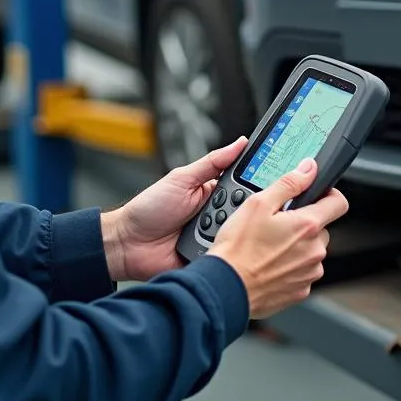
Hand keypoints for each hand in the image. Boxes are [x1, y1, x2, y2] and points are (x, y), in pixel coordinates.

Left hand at [101, 137, 247, 281]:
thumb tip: (239, 143)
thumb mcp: (182, 178)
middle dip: (242, 208)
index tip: (272, 176)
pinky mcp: (210, 257)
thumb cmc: (150, 208)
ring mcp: (215, 238)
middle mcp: (219, 215)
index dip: (257, 182)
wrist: (128, 243)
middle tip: (226, 205)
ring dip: (230, 229)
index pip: (244, 185)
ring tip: (211, 226)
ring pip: (239, 233)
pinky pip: (227, 256)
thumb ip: (212, 162)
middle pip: (246, 211)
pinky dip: (225, 251)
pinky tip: (219, 247)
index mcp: (214, 192)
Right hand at [208, 157, 348, 319]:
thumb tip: (309, 170)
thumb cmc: (238, 248)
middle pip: (321, 227)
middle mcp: (315, 251)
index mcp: (307, 226)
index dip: (328, 194)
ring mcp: (309, 272)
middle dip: (303, 222)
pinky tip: (269, 263)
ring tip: (269, 246)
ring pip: (311, 250)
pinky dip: (290, 265)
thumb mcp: (259, 203)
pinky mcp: (301, 290)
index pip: (339, 203)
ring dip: (297, 245)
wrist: (226, 286)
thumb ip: (289, 183)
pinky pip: (303, 271)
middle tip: (277, 224)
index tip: (315, 194)